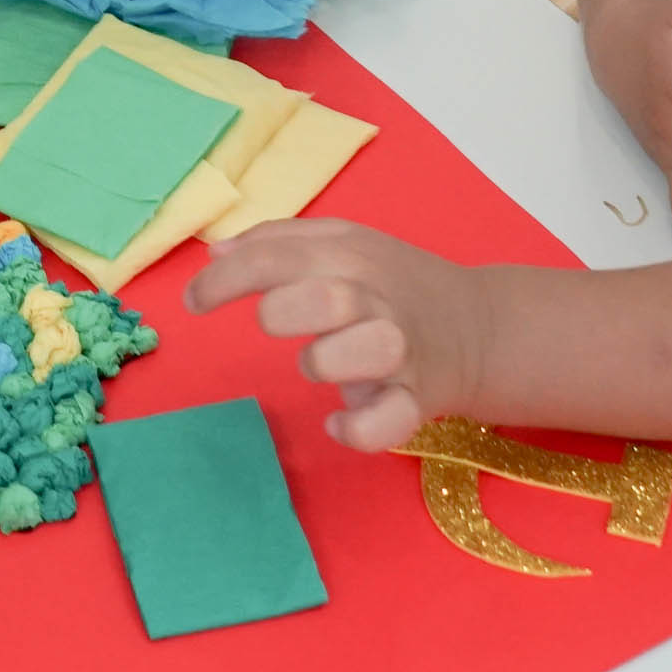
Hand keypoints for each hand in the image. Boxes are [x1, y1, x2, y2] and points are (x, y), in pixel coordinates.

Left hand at [186, 219, 482, 453]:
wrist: (479, 328)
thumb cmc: (392, 283)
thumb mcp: (342, 242)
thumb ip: (276, 241)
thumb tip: (216, 252)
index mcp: (350, 256)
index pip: (277, 256)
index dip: (224, 279)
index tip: (192, 302)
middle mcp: (377, 299)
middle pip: (329, 296)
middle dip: (285, 310)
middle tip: (270, 322)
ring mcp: (402, 351)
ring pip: (370, 351)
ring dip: (328, 361)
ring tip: (314, 365)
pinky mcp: (418, 400)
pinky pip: (391, 421)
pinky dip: (360, 429)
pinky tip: (336, 424)